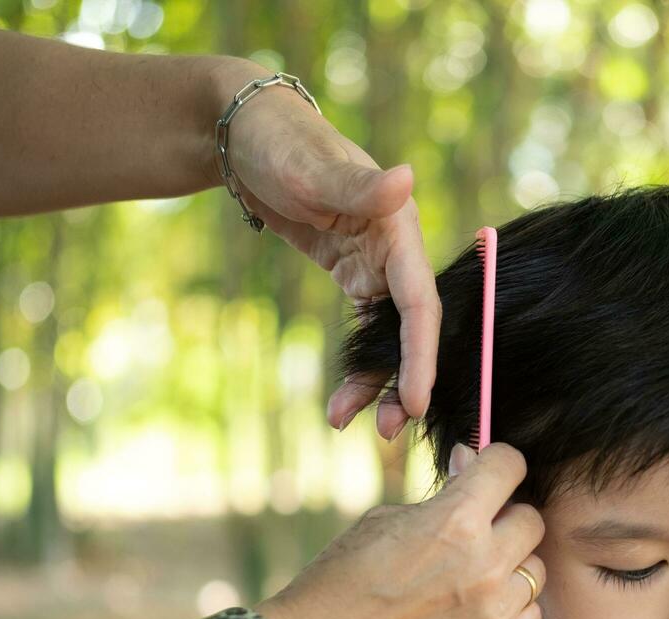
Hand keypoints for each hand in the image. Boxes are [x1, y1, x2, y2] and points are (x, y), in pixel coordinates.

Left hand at [212, 62, 438, 440]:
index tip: (418, 400)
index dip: (422, 355)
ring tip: (358, 427)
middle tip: (387, 431)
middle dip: (405, 382)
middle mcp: (398, 253)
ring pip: (391, 338)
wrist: (246, 136)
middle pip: (413, 330)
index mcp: (400, 230)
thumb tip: (407, 180)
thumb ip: (361, 187)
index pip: (420, 303)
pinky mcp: (356, 275)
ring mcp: (378, 267)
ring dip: (380, 384)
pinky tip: (341, 405)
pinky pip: (367, 332)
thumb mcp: (312, 168)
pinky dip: (358, 368)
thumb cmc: (281, 142)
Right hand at [258, 443, 546, 618]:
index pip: (511, 466)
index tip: (488, 473)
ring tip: (473, 573)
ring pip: (535, 571)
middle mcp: (484, 566)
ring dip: (511, 565)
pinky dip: (510, 607)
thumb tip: (471, 464)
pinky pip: (529, 616)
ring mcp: (492, 615)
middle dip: (506, 516)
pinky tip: (477, 606)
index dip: (498, 463)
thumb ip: (440, 496)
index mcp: (455, 522)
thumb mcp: (384, 520)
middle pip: (532, 521)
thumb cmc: (341, 581)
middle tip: (477, 527)